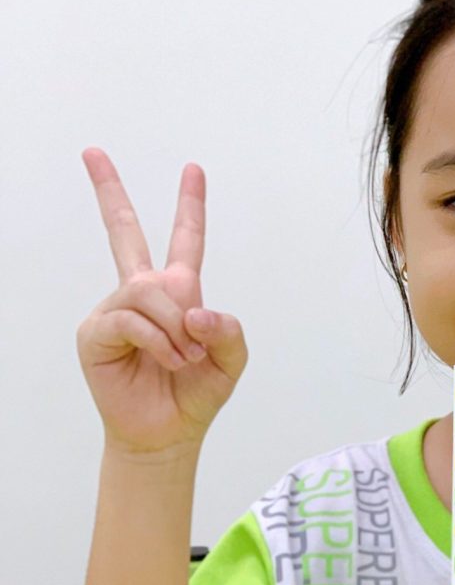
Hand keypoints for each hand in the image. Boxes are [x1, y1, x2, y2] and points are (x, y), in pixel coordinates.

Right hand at [76, 148, 247, 457]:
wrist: (169, 432)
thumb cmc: (196, 393)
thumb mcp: (231, 361)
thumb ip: (228, 331)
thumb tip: (197, 310)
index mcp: (179, 292)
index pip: (185, 240)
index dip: (190, 205)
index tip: (194, 169)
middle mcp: (142, 293)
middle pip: (123, 232)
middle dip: (108, 191)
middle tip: (92, 152)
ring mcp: (115, 310)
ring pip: (148, 291)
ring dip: (176, 327)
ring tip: (185, 357)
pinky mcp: (96, 332)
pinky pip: (132, 319)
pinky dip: (159, 341)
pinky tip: (168, 360)